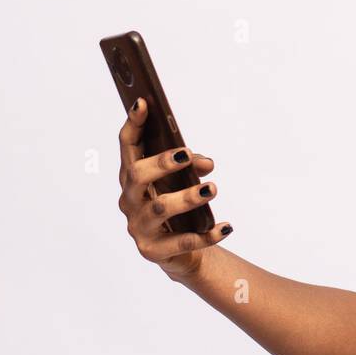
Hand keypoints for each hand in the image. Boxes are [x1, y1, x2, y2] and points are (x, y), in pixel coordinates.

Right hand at [116, 96, 231, 280]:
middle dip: (161, 163)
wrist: (179, 251)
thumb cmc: (178, 205)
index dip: (134, 124)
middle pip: (136, 175)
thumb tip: (206, 163)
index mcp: (133, 177)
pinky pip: (183, 242)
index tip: (144, 103)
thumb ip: (193, 166)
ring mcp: (139, 227)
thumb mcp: (184, 180)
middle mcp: (130, 200)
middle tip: (186, 155)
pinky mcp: (154, 251)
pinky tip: (226, 226)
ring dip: (187, 197)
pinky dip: (207, 234)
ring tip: (212, 188)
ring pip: (160, 208)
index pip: (128, 146)